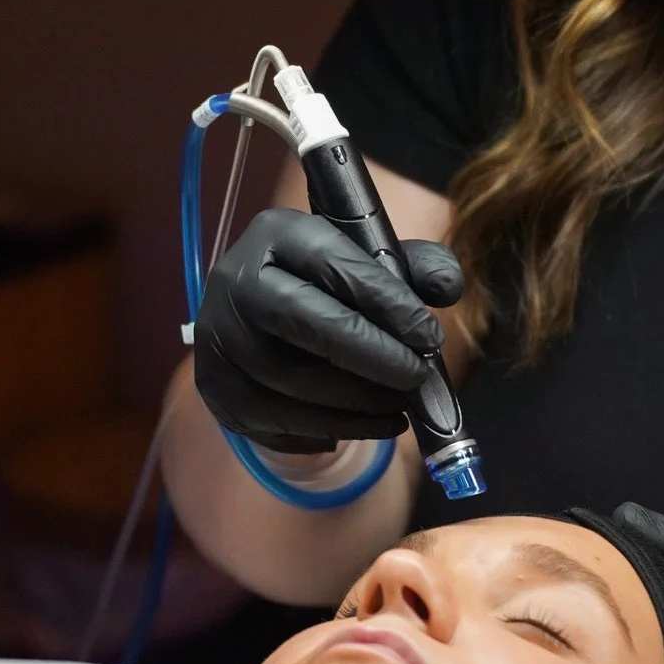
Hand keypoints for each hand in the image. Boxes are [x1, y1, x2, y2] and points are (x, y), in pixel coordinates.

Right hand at [194, 208, 462, 452]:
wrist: (257, 322)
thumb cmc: (326, 287)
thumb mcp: (371, 264)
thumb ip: (416, 268)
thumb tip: (448, 286)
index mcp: (277, 234)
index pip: (333, 264)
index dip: (386, 302)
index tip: (429, 336)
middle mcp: (235, 280)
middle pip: (305, 321)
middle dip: (371, 355)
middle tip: (418, 378)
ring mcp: (218, 338)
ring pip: (291, 380)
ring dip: (357, 401)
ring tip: (401, 406)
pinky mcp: (215, 388)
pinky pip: (278, 420)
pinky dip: (333, 428)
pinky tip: (373, 425)